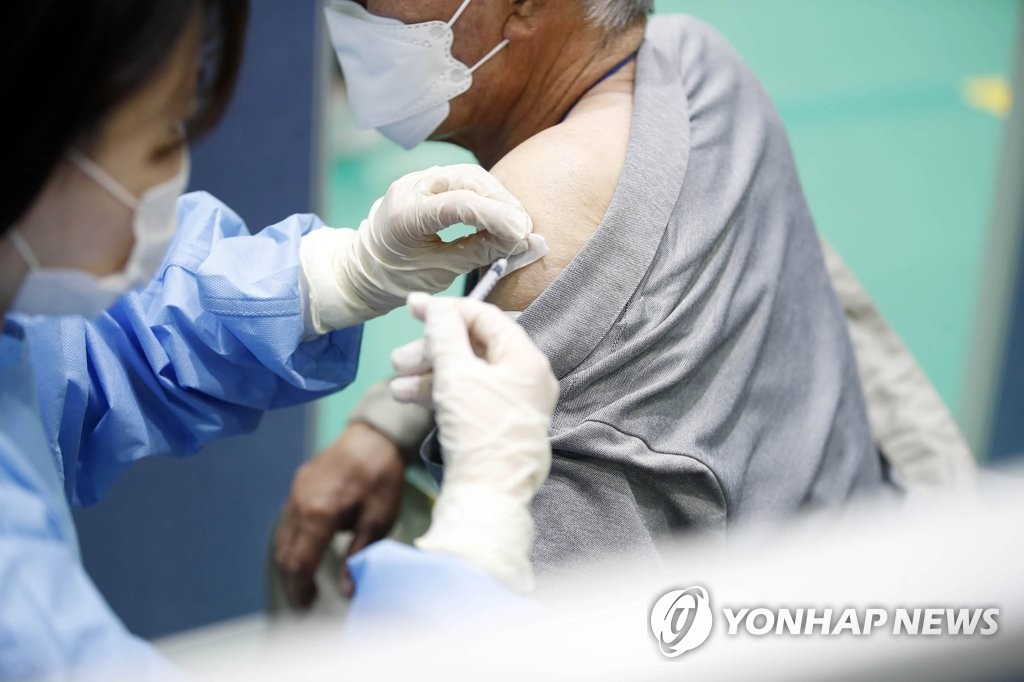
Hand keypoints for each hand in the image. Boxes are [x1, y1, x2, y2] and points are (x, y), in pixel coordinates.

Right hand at [274, 422, 403, 607]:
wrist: (374, 435)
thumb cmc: (381, 476)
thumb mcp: (378, 519)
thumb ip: (358, 553)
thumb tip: (346, 588)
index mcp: (318, 514)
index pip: (299, 562)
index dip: (300, 589)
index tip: (306, 609)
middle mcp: (299, 504)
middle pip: (285, 553)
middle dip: (292, 582)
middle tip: (303, 604)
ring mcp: (295, 492)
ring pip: (282, 537)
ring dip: (289, 563)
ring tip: (302, 584)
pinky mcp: (298, 485)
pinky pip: (287, 521)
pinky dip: (291, 543)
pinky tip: (303, 552)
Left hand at [300, 164, 534, 332]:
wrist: (366, 266)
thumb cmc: (398, 276)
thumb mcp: (440, 272)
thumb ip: (480, 253)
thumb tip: (522, 243)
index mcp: (406, 215)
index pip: (460, 204)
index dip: (497, 217)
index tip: (522, 234)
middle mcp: (411, 187)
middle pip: (469, 180)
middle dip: (503, 202)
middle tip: (525, 228)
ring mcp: (419, 179)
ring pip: (471, 175)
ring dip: (499, 196)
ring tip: (518, 223)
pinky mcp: (429, 180)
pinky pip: (466, 179)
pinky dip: (488, 195)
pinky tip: (503, 214)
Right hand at [389, 293, 557, 591]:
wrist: (489, 497)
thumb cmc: (478, 430)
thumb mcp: (457, 374)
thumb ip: (445, 333)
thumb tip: (438, 307)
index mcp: (525, 359)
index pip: (485, 318)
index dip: (446, 310)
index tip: (412, 307)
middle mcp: (525, 377)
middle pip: (473, 346)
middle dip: (432, 349)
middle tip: (398, 357)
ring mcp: (513, 403)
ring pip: (466, 373)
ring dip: (429, 372)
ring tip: (396, 381)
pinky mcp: (497, 425)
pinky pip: (468, 396)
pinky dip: (439, 393)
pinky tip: (407, 396)